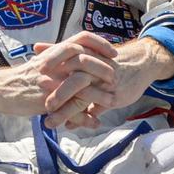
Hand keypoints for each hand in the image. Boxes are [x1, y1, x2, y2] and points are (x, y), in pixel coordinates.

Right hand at [0, 32, 117, 124]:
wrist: (1, 88)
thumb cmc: (24, 77)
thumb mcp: (43, 62)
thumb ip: (61, 58)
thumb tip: (80, 57)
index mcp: (55, 51)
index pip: (82, 38)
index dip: (100, 43)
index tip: (114, 52)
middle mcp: (55, 62)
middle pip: (86, 58)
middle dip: (104, 68)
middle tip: (114, 77)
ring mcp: (51, 80)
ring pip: (81, 84)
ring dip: (98, 94)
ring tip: (110, 101)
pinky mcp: (47, 99)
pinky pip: (70, 108)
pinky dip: (84, 117)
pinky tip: (94, 122)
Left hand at [37, 36, 173, 128]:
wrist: (140, 63)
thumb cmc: (107, 59)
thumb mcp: (85, 52)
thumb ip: (59, 51)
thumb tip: (36, 47)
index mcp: (85, 55)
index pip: (66, 58)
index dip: (51, 65)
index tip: (33, 73)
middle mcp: (95, 68)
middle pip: (74, 79)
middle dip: (58, 93)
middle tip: (43, 106)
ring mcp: (105, 83)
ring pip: (83, 97)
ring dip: (66, 111)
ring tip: (49, 122)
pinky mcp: (114, 96)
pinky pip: (95, 109)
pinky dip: (82, 119)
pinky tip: (70, 126)